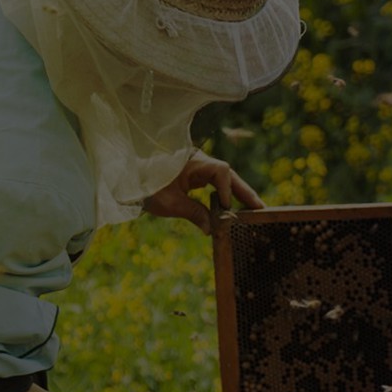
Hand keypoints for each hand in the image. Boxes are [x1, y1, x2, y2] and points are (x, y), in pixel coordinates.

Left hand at [143, 150, 265, 234]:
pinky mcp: (196, 176)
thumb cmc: (146, 188)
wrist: (130, 182)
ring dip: (239, 194)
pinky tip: (236, 209)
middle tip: (261, 209)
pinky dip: (227, 196)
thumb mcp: (170, 204)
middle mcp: (199, 161)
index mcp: (193, 161)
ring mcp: (199, 168)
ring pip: (226, 179)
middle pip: (229, 174)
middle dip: (244, 192)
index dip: (228, 189)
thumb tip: (212, 230)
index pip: (221, 171)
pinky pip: (217, 185)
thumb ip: (194, 214)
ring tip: (255, 211)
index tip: (227, 208)